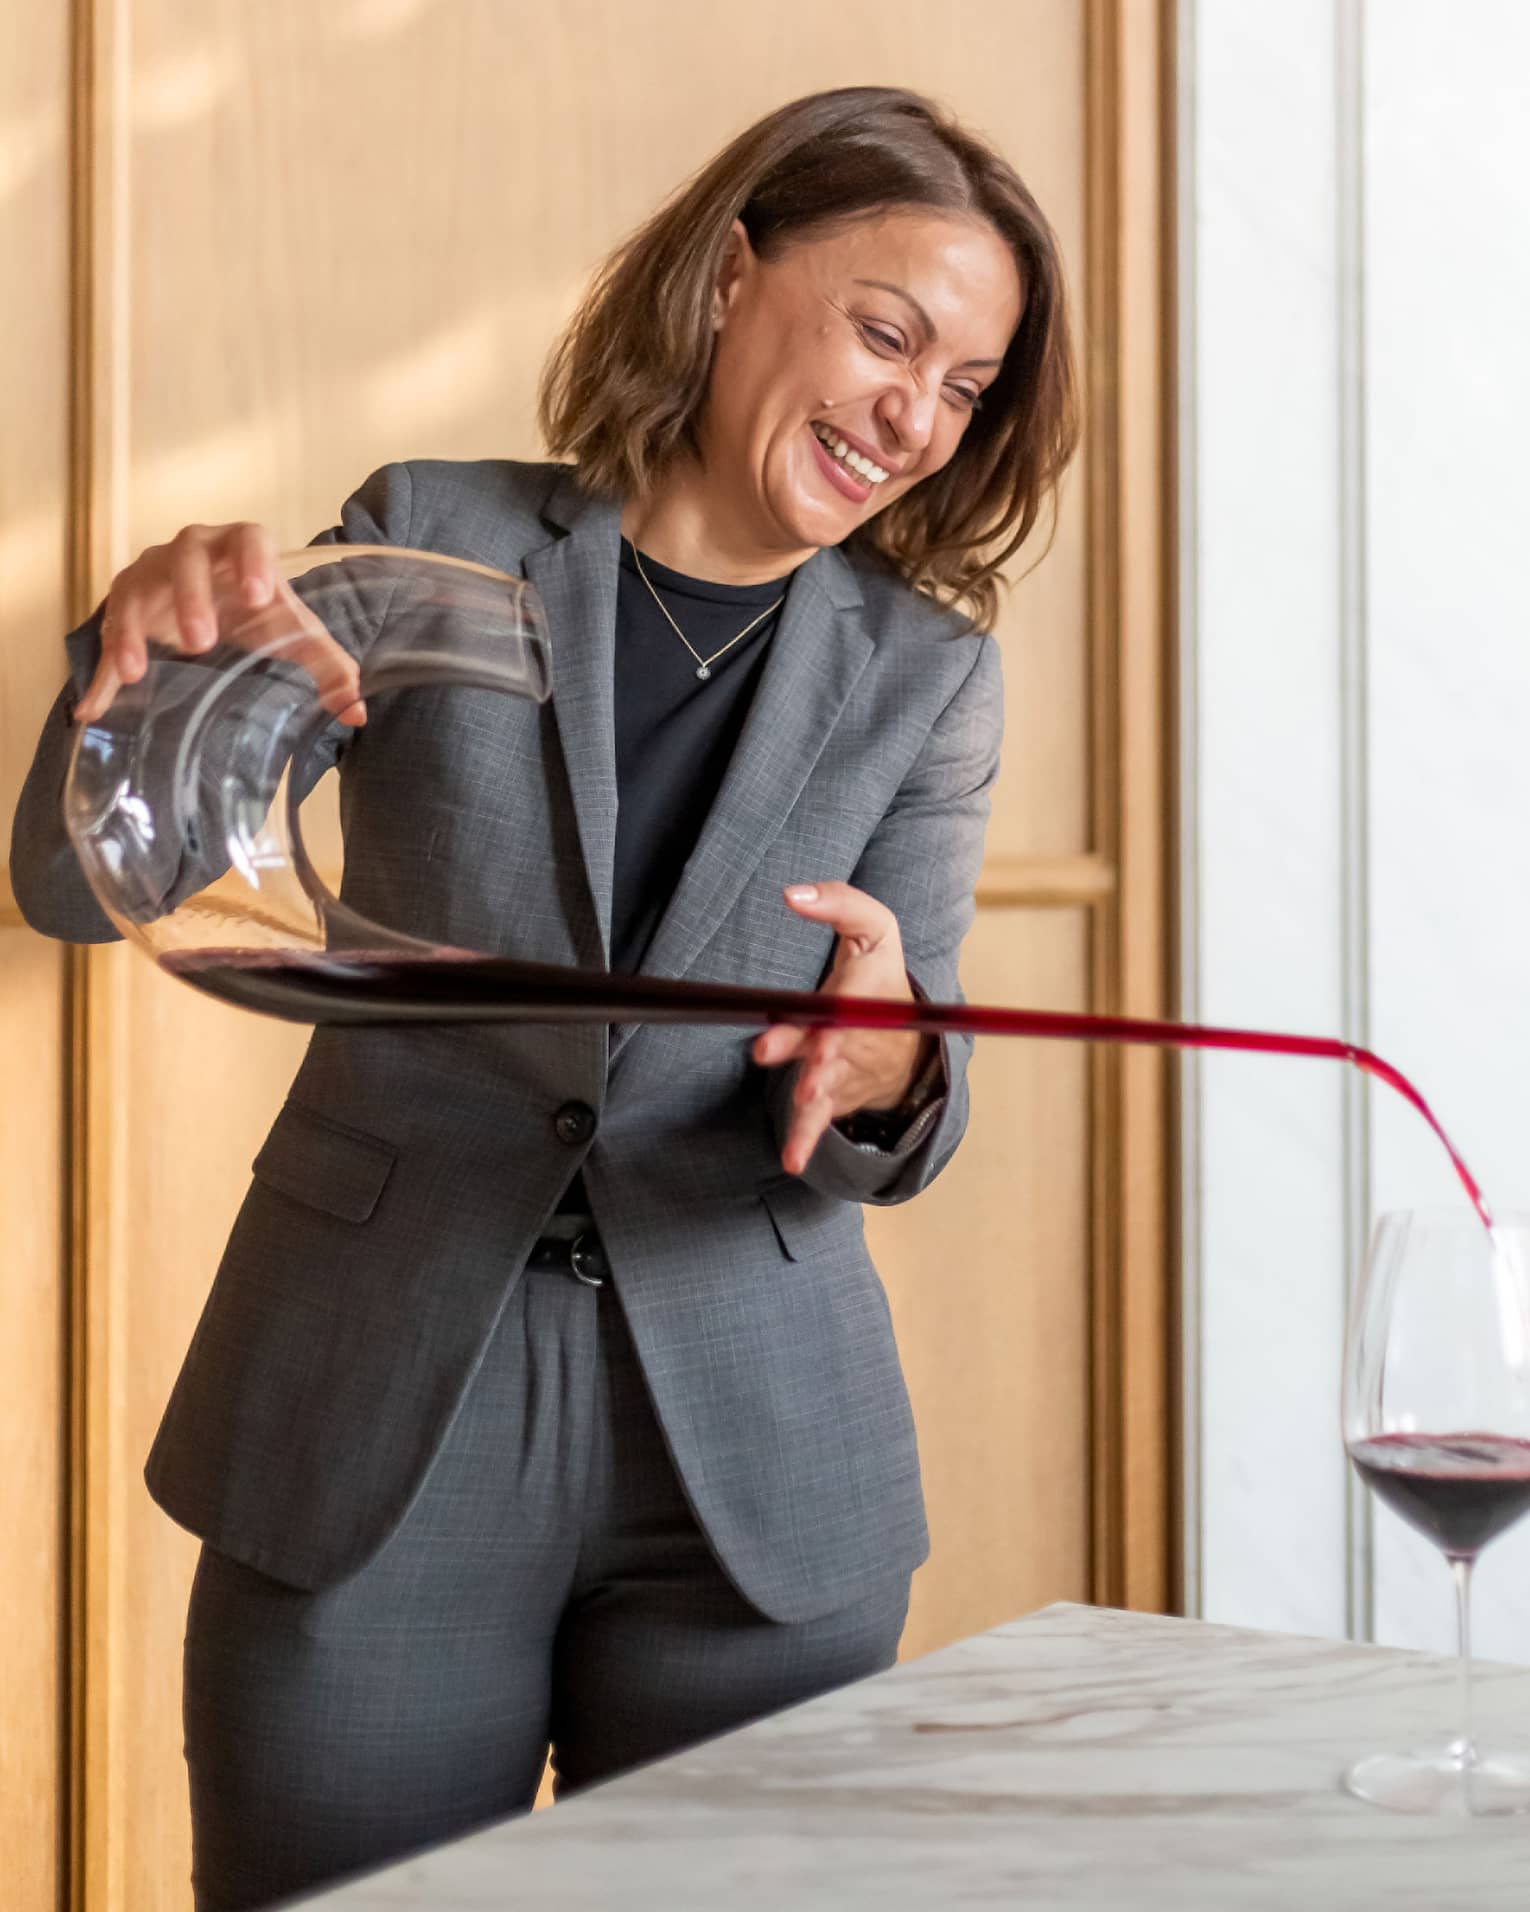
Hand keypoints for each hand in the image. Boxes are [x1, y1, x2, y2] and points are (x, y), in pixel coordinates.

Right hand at [72, 522, 365, 727]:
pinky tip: (95, 705)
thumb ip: (328, 665)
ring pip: (136, 588)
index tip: (260, 596)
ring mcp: (151, 573)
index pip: (248, 537)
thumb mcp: (293, 634)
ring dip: (134, 629)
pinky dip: (101, 670)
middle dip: (191, 596)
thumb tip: (356, 710)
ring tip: (137, 672)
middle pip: (187, 557)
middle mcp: (191, 551)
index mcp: (239, 548)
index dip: (252, 560)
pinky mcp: (126, 605)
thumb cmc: (256, 611)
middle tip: (201, 642)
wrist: (213, 607)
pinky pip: (109, 633)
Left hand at [752, 881, 934, 1175]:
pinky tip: (791, 1161)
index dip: (837, 1016)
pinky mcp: (835, 1095)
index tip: (821, 1026)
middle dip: (822, 1060)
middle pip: (836, 1049)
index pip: (854, 1004)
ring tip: (801, 1114)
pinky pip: (820, 1119)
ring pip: (828, 1086)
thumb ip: (839, 903)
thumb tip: (790, 894)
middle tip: (809, 1074)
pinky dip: (806, 1140)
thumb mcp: (874, 928)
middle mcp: (859, 1037)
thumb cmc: (878, 975)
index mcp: (868, 993)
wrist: (907, 1039)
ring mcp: (848, 1070)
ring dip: (814, 1101)